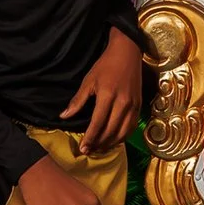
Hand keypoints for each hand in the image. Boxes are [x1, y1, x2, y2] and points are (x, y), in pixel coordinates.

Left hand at [61, 29, 144, 154]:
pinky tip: (114, 140)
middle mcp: (122, 103)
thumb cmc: (105, 65)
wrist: (128, 52)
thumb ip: (78, 101)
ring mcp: (133, 105)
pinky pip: (132, 127)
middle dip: (99, 144)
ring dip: (111, 143)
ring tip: (100, 148)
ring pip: (123, 132)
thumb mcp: (89, 81)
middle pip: (110, 131)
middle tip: (89, 151)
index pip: (98, 123)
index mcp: (107, 95)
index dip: (90, 138)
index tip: (83, 148)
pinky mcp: (139, 105)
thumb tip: (64, 116)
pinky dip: (123, 136)